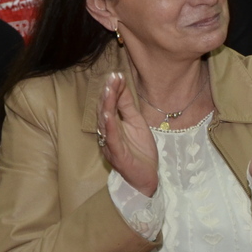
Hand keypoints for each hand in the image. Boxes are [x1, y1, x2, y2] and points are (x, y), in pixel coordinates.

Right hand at [98, 72, 158, 196]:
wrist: (146, 177)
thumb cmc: (140, 152)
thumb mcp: (137, 124)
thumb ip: (128, 107)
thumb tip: (122, 86)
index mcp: (114, 125)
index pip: (111, 104)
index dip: (113, 89)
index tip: (117, 74)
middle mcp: (108, 133)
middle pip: (105, 110)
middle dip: (108, 93)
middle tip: (112, 77)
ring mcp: (111, 143)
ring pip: (105, 122)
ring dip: (106, 106)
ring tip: (109, 90)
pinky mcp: (117, 154)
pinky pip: (111, 139)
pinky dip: (110, 126)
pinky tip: (109, 115)